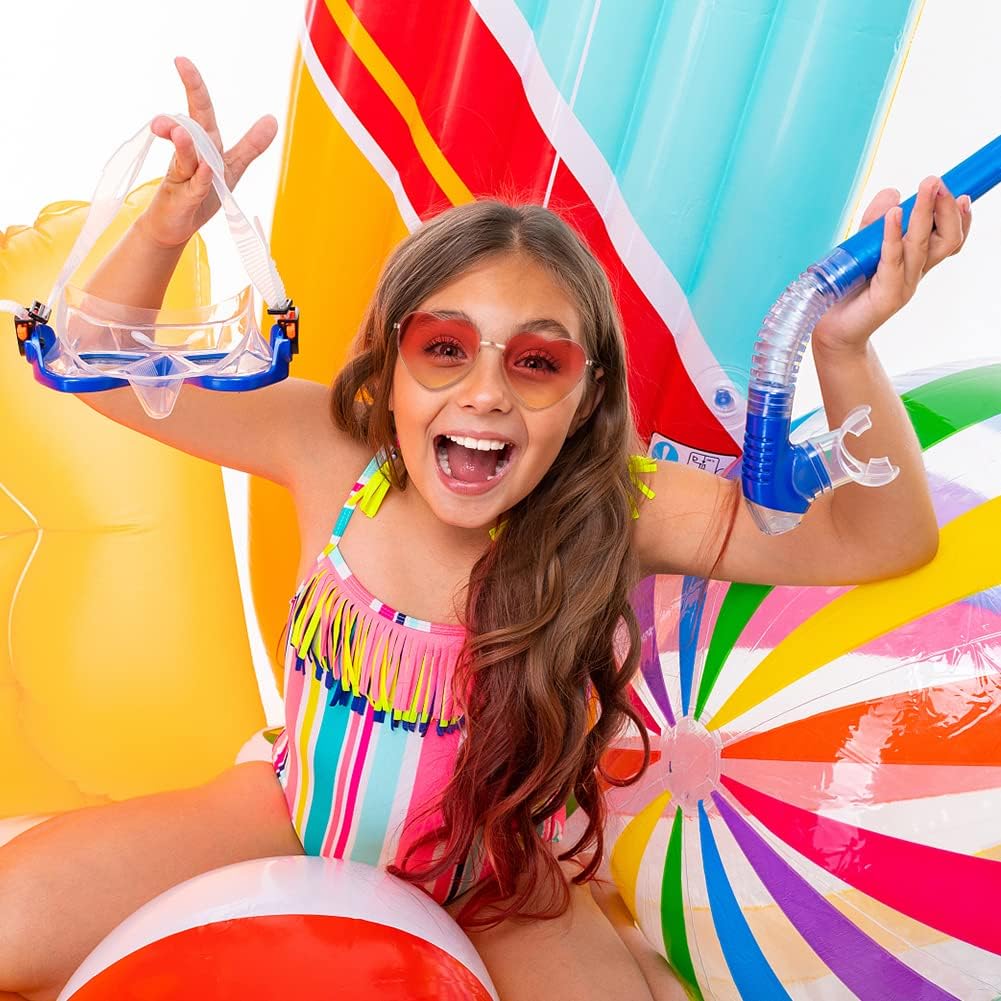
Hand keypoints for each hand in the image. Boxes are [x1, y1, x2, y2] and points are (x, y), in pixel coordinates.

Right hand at [138, 56, 278, 249]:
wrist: (175, 225)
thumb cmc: (202, 194)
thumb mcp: (232, 168)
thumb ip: (250, 146)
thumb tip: (272, 119)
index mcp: (205, 144)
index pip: (201, 110)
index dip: (194, 85)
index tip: (181, 60)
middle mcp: (191, 154)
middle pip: (194, 121)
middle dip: (192, 94)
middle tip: (182, 65)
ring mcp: (184, 175)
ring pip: (187, 153)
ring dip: (186, 142)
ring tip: (179, 131)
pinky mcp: (184, 198)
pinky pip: (194, 186)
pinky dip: (199, 178)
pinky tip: (202, 168)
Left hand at [813, 176, 972, 355]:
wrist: (830, 327)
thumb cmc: (847, 289)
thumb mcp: (862, 246)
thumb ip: (875, 222)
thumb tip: (893, 192)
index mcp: (915, 261)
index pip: (948, 238)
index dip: (959, 217)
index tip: (961, 193)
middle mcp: (915, 272)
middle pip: (945, 238)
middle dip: (946, 208)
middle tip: (938, 182)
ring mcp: (904, 284)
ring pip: (923, 244)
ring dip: (926, 213)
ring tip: (928, 187)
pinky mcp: (888, 294)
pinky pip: (893, 259)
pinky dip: (894, 234)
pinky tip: (894, 214)